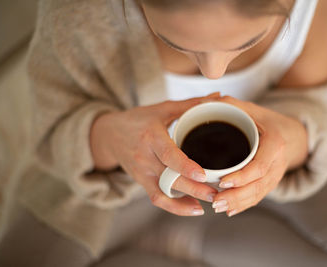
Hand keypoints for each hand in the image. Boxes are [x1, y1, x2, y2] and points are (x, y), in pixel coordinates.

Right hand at [90, 92, 220, 215]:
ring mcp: (142, 172)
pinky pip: (158, 199)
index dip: (185, 166)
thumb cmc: (139, 120)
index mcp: (152, 136)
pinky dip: (175, 207)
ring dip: (186, 202)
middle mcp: (145, 157)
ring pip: (164, 193)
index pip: (168, 154)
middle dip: (194, 189)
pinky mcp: (142, 182)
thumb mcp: (162, 109)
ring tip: (208, 203)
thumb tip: (217, 97)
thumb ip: (190, 104)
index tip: (203, 175)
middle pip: (169, 178)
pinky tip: (194, 208)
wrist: (109, 135)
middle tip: (217, 193)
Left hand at [212, 96, 307, 215]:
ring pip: (258, 194)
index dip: (242, 177)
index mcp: (275, 143)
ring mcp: (276, 174)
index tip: (223, 182)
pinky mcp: (271, 182)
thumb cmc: (265, 119)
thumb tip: (204, 101)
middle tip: (215, 201)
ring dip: (238, 203)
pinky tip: (230, 211)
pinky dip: (244, 205)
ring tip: (217, 207)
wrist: (288, 132)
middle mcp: (278, 162)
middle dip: (237, 196)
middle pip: (258, 185)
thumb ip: (230, 104)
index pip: (259, 166)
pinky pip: (259, 196)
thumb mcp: (251, 108)